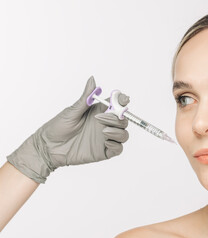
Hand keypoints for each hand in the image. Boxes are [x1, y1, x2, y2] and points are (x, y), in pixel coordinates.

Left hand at [7, 76, 129, 182]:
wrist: (49, 147)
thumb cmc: (58, 127)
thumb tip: (92, 79)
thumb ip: (86, 97)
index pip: (116, 104)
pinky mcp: (103, 151)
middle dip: (118, 118)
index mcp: (98, 112)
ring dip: (118, 131)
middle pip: (122, 120)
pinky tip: (106, 142)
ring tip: (104, 131)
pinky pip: (118, 148)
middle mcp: (104, 124)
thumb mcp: (72, 111)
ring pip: (123, 134)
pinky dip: (116, 145)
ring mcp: (105, 138)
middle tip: (101, 118)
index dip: (122, 101)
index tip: (123, 100)